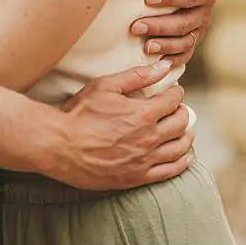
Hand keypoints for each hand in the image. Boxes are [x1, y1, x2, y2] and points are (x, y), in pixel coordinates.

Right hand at [52, 61, 193, 189]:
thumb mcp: (106, 86)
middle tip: (177, 110)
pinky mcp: (136, 178)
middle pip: (181, 123)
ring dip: (186, 136)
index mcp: (143, 113)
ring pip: (180, 148)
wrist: (59, 147)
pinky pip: (169, 172)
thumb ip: (138, 76)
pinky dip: (181, 163)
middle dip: (182, 112)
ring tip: (184, 130)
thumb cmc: (80, 113)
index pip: (174, 100)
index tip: (172, 92)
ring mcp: (144, 160)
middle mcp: (149, 138)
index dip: (176, 93)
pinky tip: (184, 157)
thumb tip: (165, 66)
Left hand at [130, 0, 215, 66]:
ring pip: (184, 42)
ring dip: (164, 45)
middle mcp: (205, 11)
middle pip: (185, 23)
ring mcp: (198, 29)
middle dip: (161, 25)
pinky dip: (170, 61)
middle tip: (135, 26)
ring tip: (144, 47)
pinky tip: (153, 62)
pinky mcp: (190, 43)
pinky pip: (183, 56)